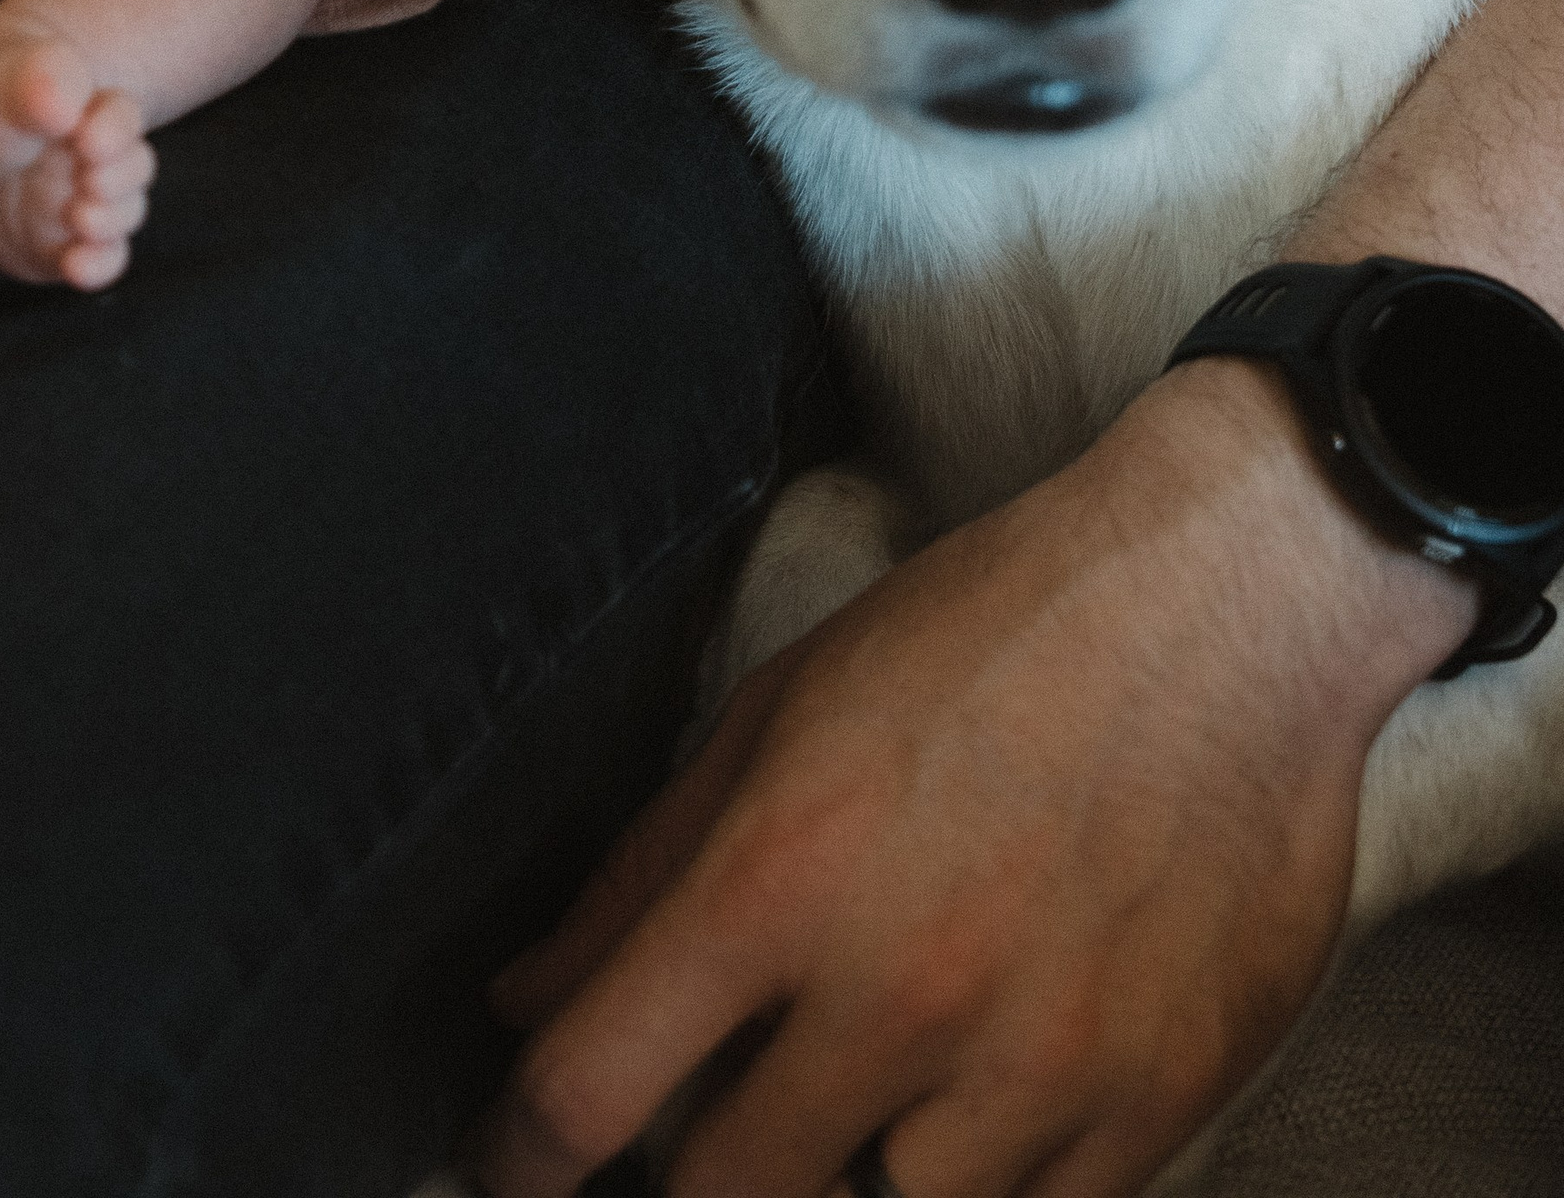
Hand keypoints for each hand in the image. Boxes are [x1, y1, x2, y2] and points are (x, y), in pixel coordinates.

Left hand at [469, 367, 1471, 1197]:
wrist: (1232, 608)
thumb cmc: (988, 637)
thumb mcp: (781, 710)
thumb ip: (643, 872)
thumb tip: (524, 1001)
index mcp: (780, 876)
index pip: (588, 1089)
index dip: (519, 1151)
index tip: (514, 1160)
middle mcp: (899, 995)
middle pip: (724, 1194)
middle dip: (691, 1168)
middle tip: (708, 1108)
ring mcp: (1034, 1071)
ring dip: (846, 1173)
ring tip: (863, 1078)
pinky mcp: (1153, 1113)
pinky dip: (981, 1178)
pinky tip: (975, 1091)